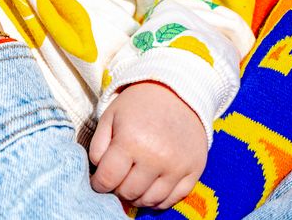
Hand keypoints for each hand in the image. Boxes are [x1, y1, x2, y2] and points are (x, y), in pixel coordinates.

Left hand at [88, 82, 206, 209]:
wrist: (178, 90)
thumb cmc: (139, 104)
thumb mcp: (111, 116)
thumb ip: (97, 147)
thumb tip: (99, 175)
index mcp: (131, 141)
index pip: (106, 181)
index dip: (98, 183)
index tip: (101, 178)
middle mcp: (156, 157)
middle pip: (127, 193)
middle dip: (118, 188)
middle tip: (120, 176)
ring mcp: (177, 165)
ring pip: (149, 201)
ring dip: (138, 196)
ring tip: (135, 181)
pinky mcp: (194, 169)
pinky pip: (173, 199)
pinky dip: (159, 199)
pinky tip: (153, 185)